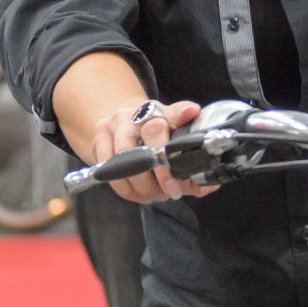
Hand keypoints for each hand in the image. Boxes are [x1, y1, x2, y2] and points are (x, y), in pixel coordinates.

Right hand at [91, 98, 209, 203]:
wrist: (122, 121)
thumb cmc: (155, 134)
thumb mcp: (175, 137)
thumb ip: (191, 159)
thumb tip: (209, 185)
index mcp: (162, 111)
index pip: (173, 114)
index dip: (180, 127)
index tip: (188, 145)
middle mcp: (137, 113)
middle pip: (148, 138)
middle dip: (162, 172)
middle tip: (172, 192)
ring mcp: (115, 124)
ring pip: (124, 158)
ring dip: (141, 185)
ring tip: (155, 196)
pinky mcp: (98, 138)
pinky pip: (108, 170)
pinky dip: (125, 189)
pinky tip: (138, 194)